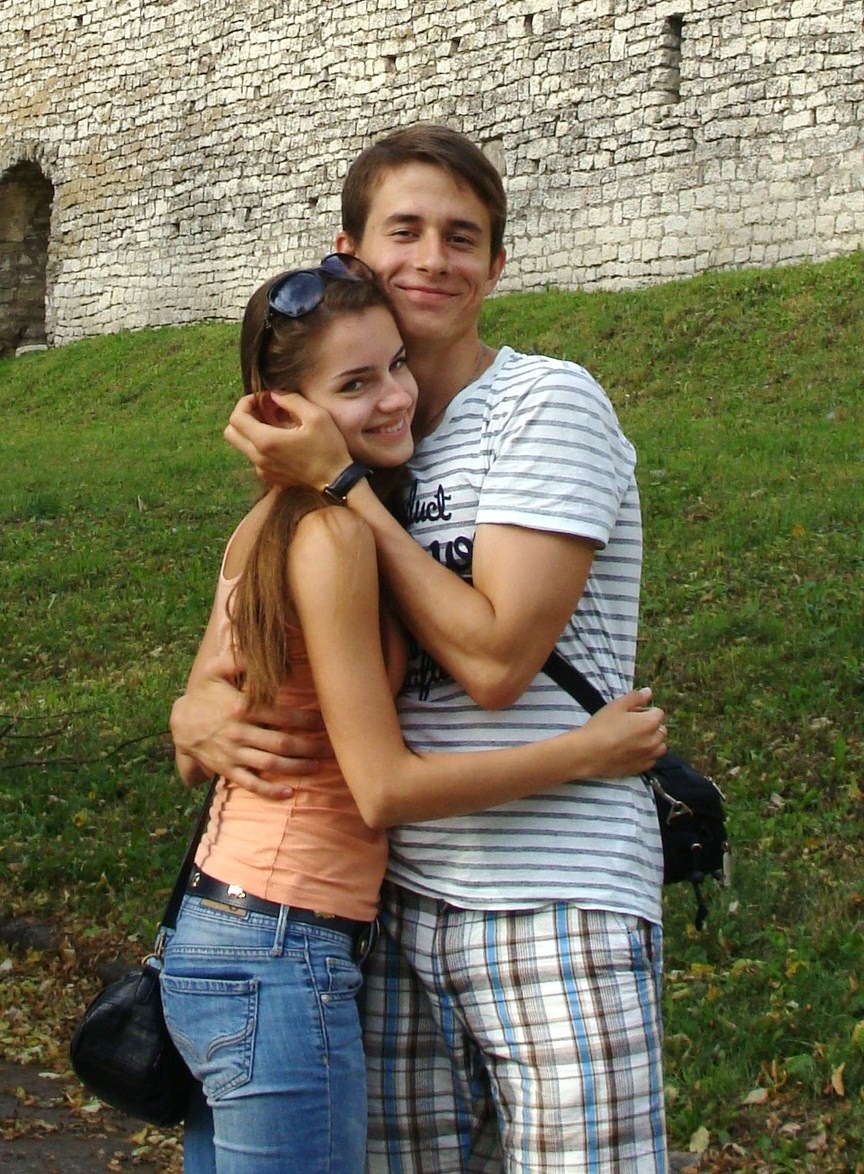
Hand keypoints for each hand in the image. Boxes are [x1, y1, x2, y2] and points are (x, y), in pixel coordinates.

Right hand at [170, 651, 331, 797]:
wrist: (180, 723)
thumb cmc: (203, 694)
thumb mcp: (214, 670)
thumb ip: (236, 659)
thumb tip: (260, 653)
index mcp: (241, 708)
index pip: (281, 715)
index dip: (305, 720)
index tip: (324, 721)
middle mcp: (240, 733)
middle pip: (282, 743)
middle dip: (309, 747)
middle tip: (331, 748)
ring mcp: (234, 754)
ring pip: (271, 764)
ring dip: (297, 767)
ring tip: (318, 766)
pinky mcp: (228, 770)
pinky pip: (251, 784)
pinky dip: (269, 791)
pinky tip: (288, 793)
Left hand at [224, 393, 350, 488]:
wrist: (336, 480)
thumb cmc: (329, 447)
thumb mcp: (316, 416)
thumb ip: (291, 400)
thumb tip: (274, 395)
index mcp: (266, 441)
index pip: (236, 418)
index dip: (245, 403)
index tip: (263, 399)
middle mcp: (258, 457)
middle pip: (231, 433)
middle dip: (242, 417)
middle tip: (262, 410)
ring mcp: (262, 469)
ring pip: (241, 445)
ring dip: (251, 431)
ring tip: (274, 425)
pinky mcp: (269, 477)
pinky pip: (253, 457)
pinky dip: (260, 445)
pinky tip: (280, 441)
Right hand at [576, 688, 667, 778]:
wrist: (588, 753)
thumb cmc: (601, 726)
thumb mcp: (616, 706)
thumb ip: (635, 697)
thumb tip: (649, 692)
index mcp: (650, 722)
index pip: (658, 713)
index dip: (645, 711)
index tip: (632, 713)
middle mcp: (654, 741)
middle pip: (661, 730)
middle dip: (652, 726)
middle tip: (633, 726)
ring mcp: (648, 756)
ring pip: (660, 747)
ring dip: (653, 742)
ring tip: (636, 740)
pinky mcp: (640, 769)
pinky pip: (651, 761)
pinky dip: (646, 755)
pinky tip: (633, 752)